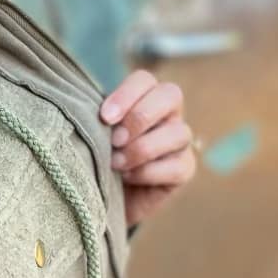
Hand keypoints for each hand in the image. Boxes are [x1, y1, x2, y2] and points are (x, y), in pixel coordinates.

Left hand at [98, 70, 201, 226]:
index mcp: (143, 96)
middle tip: (115, 140)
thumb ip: (98, 121)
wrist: (101, 197)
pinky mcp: (185, 169)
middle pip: (170, 95)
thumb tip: (98, 118)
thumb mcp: (93, 134)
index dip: (126, 95)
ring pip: (179, 132)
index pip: (144, 80)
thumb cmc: (96, 157)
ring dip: (142, 148)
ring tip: (115, 163)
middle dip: (140, 117)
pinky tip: (127, 178)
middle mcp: (167, 113)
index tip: (105, 117)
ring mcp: (180, 141)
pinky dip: (148, 172)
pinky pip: (177, 166)